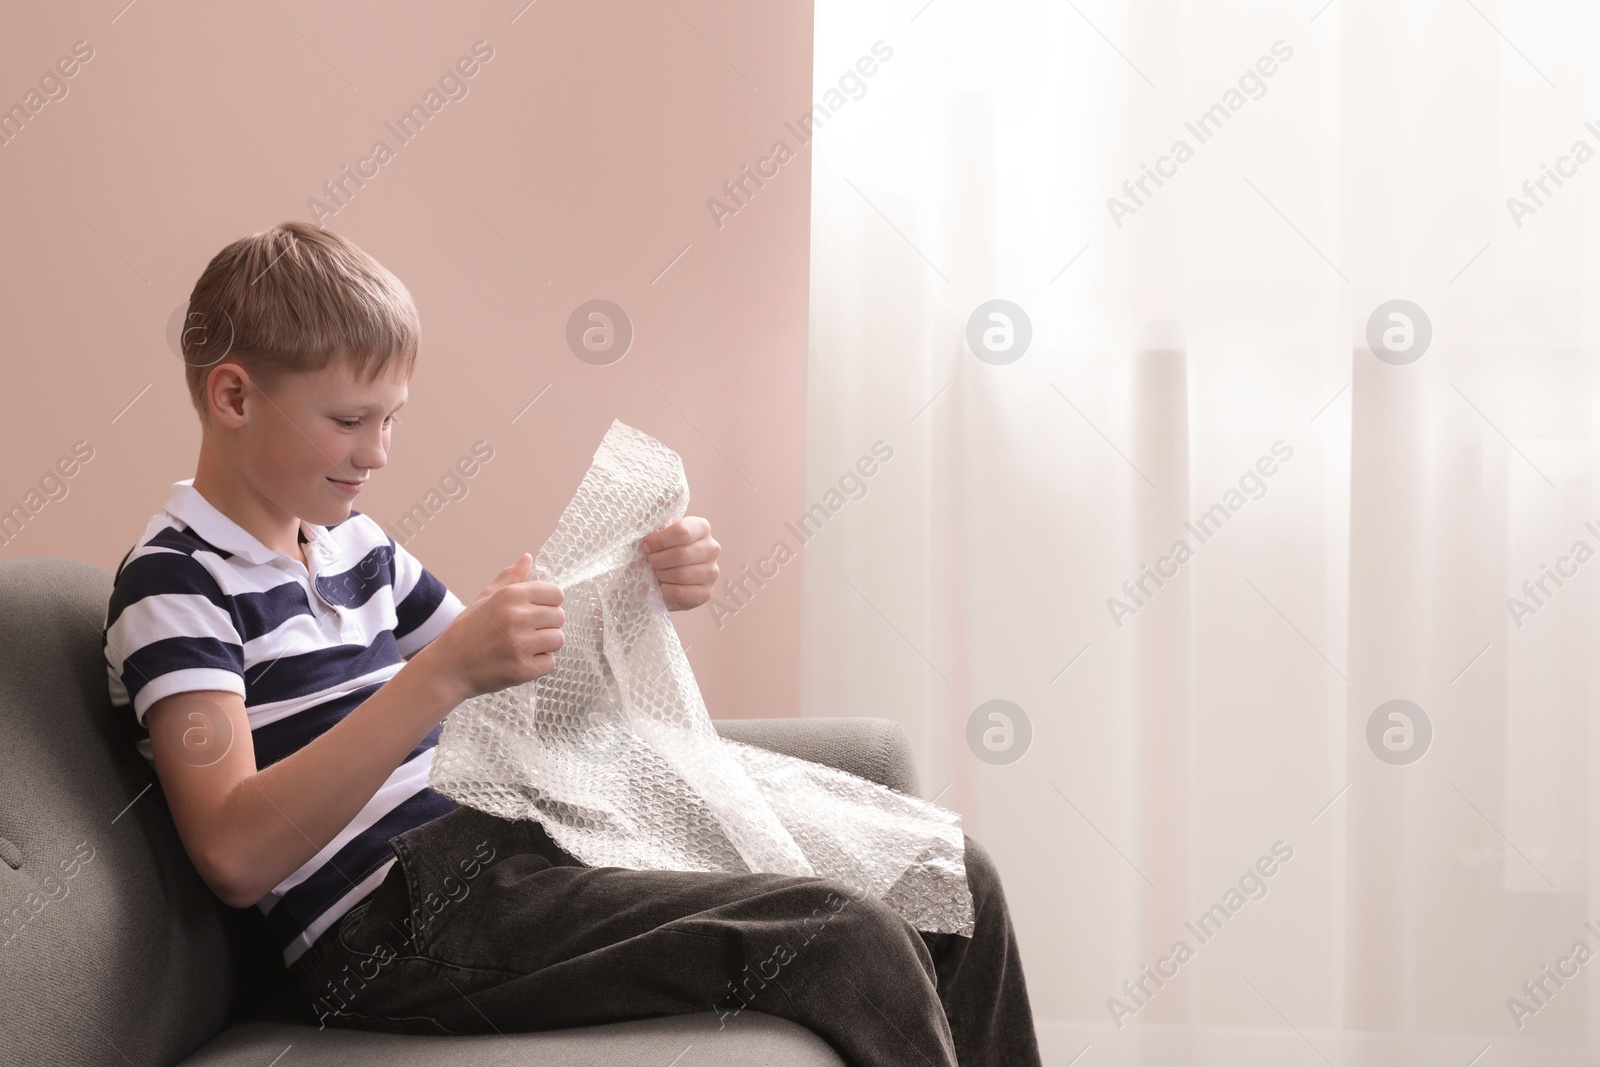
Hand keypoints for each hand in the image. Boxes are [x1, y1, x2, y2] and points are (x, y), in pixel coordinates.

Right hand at [414, 553, 565, 701]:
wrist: (448, 668)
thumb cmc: (467, 632)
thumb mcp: (485, 598)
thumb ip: (510, 578)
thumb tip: (528, 558)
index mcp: (511, 595)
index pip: (556, 594)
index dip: (548, 604)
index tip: (534, 613)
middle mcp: (518, 616)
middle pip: (559, 617)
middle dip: (546, 625)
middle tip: (525, 632)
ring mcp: (522, 644)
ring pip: (558, 640)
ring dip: (544, 645)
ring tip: (522, 647)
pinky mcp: (524, 668)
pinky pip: (550, 663)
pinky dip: (538, 665)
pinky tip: (518, 661)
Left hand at [641, 516, 720, 610]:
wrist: (672, 576)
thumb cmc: (664, 551)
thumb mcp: (661, 535)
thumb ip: (655, 532)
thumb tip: (647, 542)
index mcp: (701, 528)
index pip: (682, 531)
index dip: (660, 540)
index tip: (647, 545)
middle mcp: (712, 548)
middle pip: (680, 554)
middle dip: (658, 560)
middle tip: (651, 561)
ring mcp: (712, 572)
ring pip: (681, 575)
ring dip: (662, 575)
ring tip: (659, 573)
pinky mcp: (706, 592)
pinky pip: (680, 592)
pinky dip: (666, 590)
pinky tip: (665, 586)